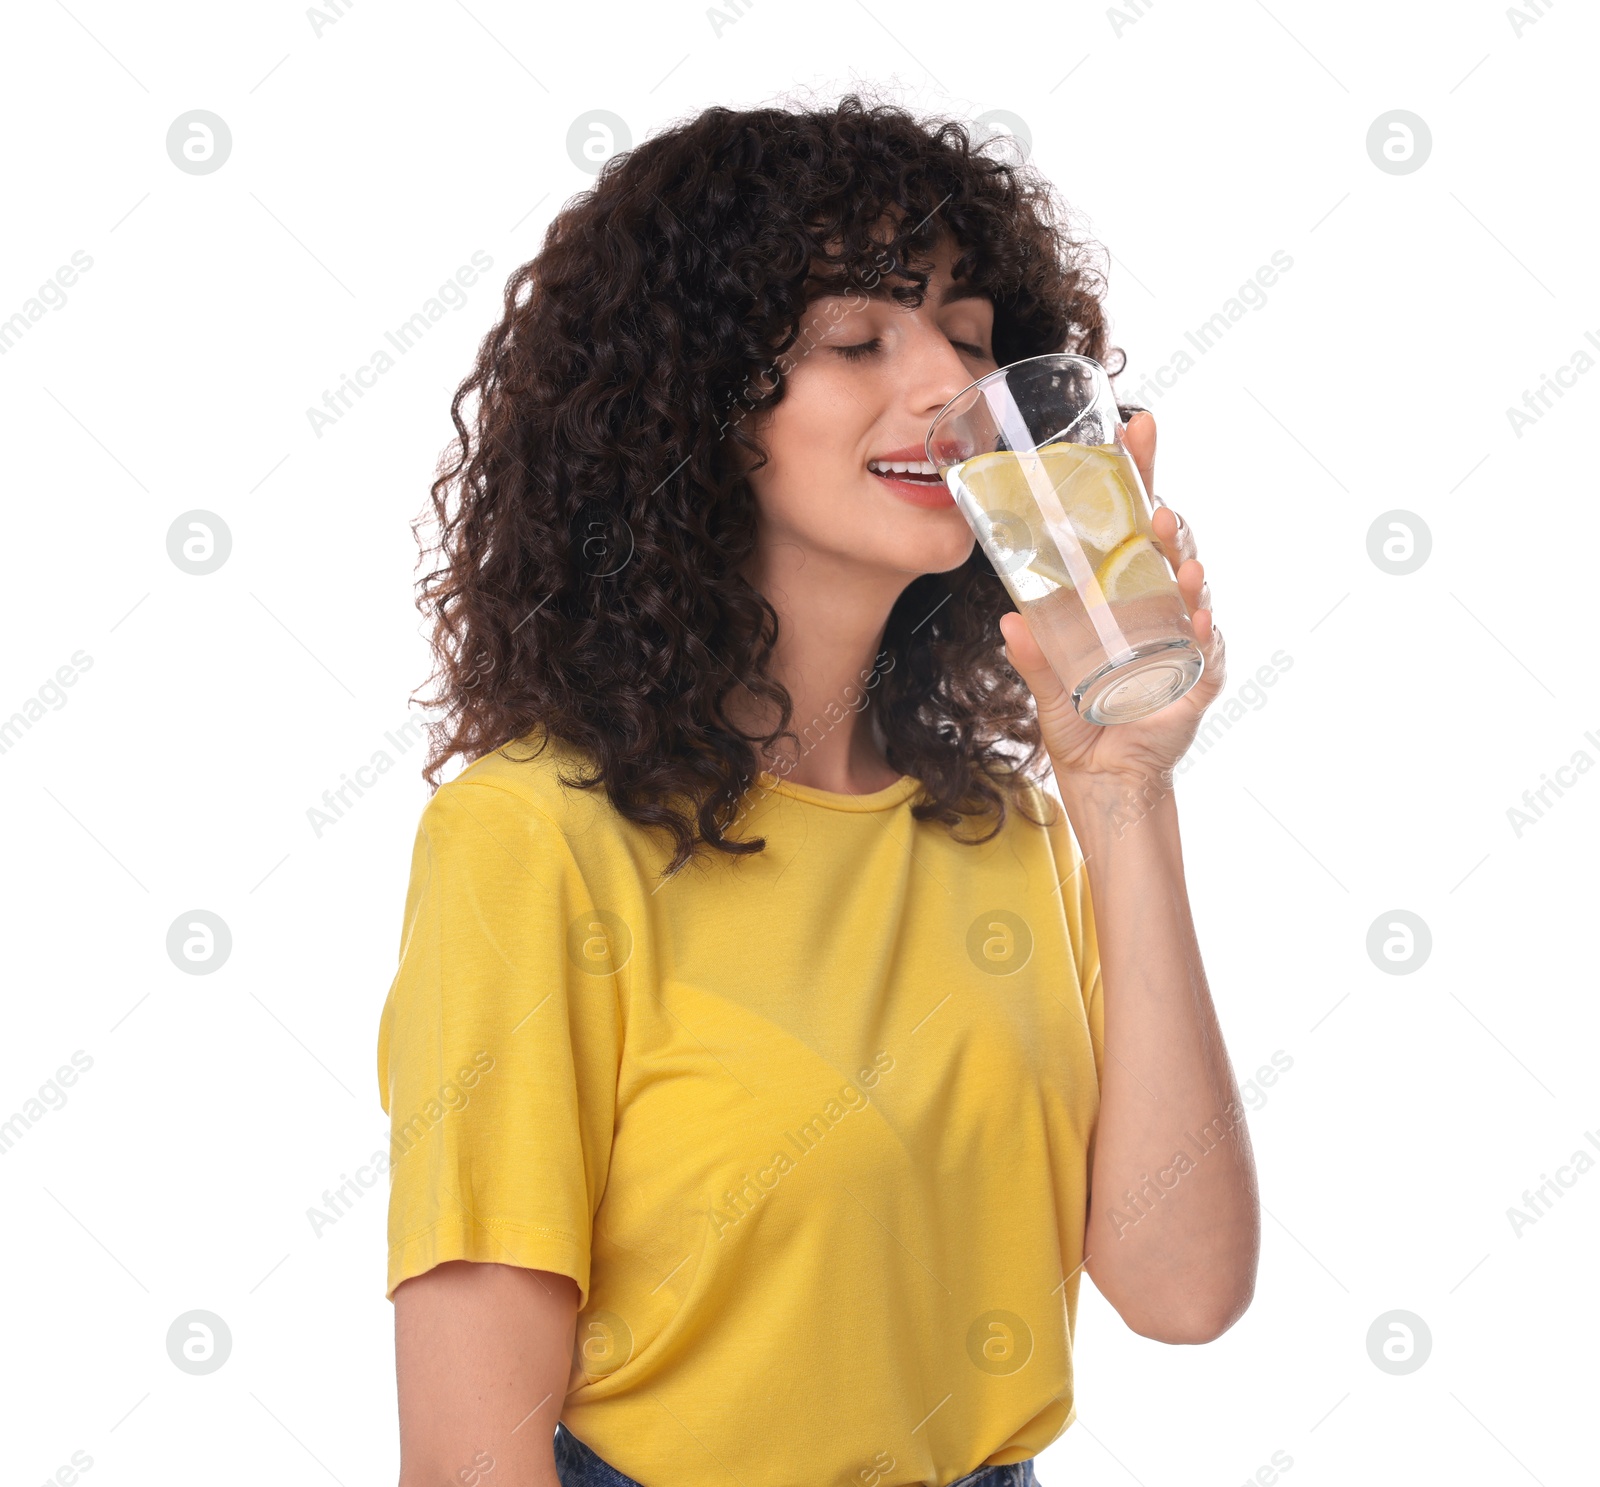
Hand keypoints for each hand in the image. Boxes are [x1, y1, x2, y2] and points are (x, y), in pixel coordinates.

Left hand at [998, 410, 1225, 788]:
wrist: (1106, 779)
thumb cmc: (1080, 722)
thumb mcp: (1046, 688)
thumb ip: (1032, 659)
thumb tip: (1008, 620)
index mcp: (1121, 592)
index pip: (1131, 521)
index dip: (1138, 473)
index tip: (1136, 425)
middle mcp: (1157, 605)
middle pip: (1166, 542)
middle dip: (1164, 511)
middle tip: (1152, 495)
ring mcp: (1183, 637)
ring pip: (1192, 586)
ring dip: (1183, 561)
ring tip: (1167, 541)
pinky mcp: (1198, 677)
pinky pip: (1208, 647)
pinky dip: (1205, 628)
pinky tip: (1198, 613)